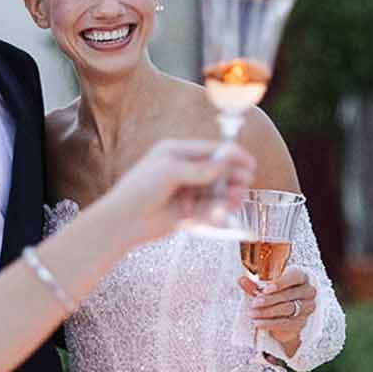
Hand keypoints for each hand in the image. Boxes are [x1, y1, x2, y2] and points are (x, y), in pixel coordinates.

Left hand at [102, 138, 256, 245]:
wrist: (123, 221)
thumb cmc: (140, 189)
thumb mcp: (170, 171)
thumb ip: (200, 169)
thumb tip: (224, 164)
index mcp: (176, 152)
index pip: (210, 150)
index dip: (231, 155)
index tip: (249, 161)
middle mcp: (182, 170)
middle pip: (216, 170)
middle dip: (232, 175)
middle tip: (246, 181)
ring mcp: (186, 191)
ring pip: (215, 190)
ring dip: (228, 194)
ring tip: (236, 198)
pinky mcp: (187, 212)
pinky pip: (209, 209)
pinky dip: (218, 210)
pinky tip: (223, 211)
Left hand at [243, 266, 315, 357]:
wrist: (285, 317)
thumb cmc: (277, 296)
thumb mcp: (266, 290)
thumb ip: (255, 286)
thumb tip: (241, 280)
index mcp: (301, 278)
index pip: (294, 277)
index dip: (280, 283)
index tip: (265, 289)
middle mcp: (308, 291)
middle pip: (288, 295)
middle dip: (269, 300)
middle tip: (254, 303)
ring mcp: (307, 308)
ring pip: (288, 309)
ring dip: (267, 312)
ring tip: (252, 314)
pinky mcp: (301, 322)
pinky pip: (286, 323)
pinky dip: (270, 323)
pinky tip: (258, 323)